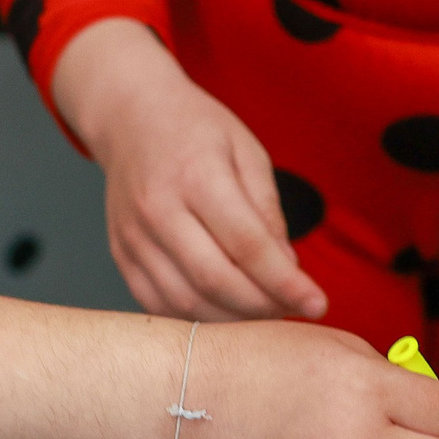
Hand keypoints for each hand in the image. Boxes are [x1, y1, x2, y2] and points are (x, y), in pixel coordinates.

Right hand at [55, 19, 328, 322]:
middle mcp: (158, 209)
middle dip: (262, 307)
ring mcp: (133, 236)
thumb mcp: (247, 152)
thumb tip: (287, 270)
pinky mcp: (121, 255)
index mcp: (196, 175)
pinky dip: (197, 318)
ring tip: (262, 311)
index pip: (247, 245)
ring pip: (186, 301)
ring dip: (232, 320)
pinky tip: (225, 310)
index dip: (285, 283)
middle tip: (291, 311)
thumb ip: (268, 212)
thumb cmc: (196, 131)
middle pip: (215, 280)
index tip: (317, 305)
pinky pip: (159, 305)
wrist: (130, 118)